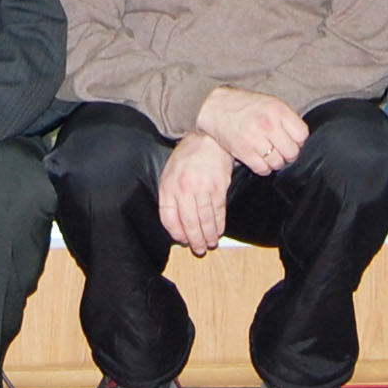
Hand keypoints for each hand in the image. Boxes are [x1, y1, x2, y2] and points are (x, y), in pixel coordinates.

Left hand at [158, 131, 234, 252]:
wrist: (207, 139)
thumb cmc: (188, 157)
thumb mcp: (170, 174)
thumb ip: (171, 197)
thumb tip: (178, 224)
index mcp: (168, 186)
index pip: (168, 218)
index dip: (176, 233)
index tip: (182, 240)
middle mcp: (183, 188)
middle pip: (188, 223)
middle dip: (195, 240)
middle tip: (199, 249)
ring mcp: (201, 188)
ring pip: (204, 220)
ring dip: (209, 236)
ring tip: (210, 243)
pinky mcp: (218, 186)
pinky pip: (218, 212)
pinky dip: (219, 225)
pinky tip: (219, 231)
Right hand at [195, 85, 308, 174]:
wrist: (217, 106)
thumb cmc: (246, 105)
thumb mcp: (271, 103)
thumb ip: (286, 119)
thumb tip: (300, 140)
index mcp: (278, 111)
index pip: (302, 135)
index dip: (298, 140)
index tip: (291, 139)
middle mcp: (268, 125)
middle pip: (292, 152)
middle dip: (288, 153)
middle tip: (281, 149)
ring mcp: (255, 139)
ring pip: (278, 163)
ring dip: (275, 161)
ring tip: (268, 153)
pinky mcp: (243, 152)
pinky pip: (263, 169)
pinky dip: (263, 168)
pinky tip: (259, 159)